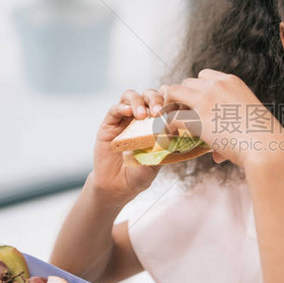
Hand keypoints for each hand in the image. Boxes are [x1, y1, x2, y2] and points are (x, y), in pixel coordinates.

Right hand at [90, 89, 165, 204]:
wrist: (118, 187)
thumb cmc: (140, 174)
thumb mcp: (156, 162)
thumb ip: (162, 146)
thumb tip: (174, 129)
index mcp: (155, 123)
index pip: (163, 102)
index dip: (169, 101)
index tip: (174, 110)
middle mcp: (140, 117)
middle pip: (148, 95)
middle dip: (155, 99)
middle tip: (158, 111)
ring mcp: (124, 119)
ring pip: (131, 96)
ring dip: (138, 101)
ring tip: (141, 114)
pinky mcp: (109, 124)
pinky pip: (114, 109)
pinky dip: (121, 107)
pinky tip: (128, 112)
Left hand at [159, 69, 283, 167]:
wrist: (266, 146)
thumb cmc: (263, 137)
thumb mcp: (248, 121)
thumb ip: (230, 130)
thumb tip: (217, 155)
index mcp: (231, 81)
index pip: (204, 75)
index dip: (197, 89)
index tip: (197, 103)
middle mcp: (216, 85)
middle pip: (186, 83)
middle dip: (182, 97)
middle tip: (181, 114)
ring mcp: (205, 100)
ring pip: (174, 93)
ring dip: (170, 105)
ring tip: (169, 121)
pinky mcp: (197, 119)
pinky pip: (171, 117)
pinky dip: (167, 125)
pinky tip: (169, 135)